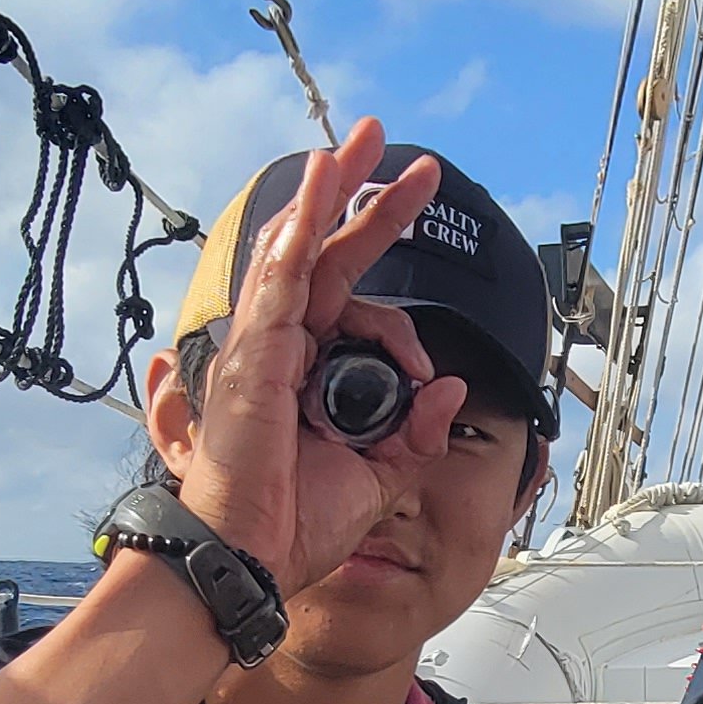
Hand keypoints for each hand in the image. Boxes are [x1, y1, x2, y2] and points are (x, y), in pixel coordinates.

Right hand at [157, 117, 470, 593]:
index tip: (432, 373)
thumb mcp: (379, 474)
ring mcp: (264, 347)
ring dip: (332, 192)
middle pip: (326, 255)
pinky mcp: (254, 356)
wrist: (253, 560)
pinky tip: (319, 187)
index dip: (403, 324)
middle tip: (396, 151)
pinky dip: (300, 230)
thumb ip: (414, 430)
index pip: (354, 305)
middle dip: (363, 200)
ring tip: (361, 143)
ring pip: (299, 250)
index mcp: (309, 372)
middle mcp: (283, 348)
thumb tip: (450, 386)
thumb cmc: (295, 523)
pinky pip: (280, 280)